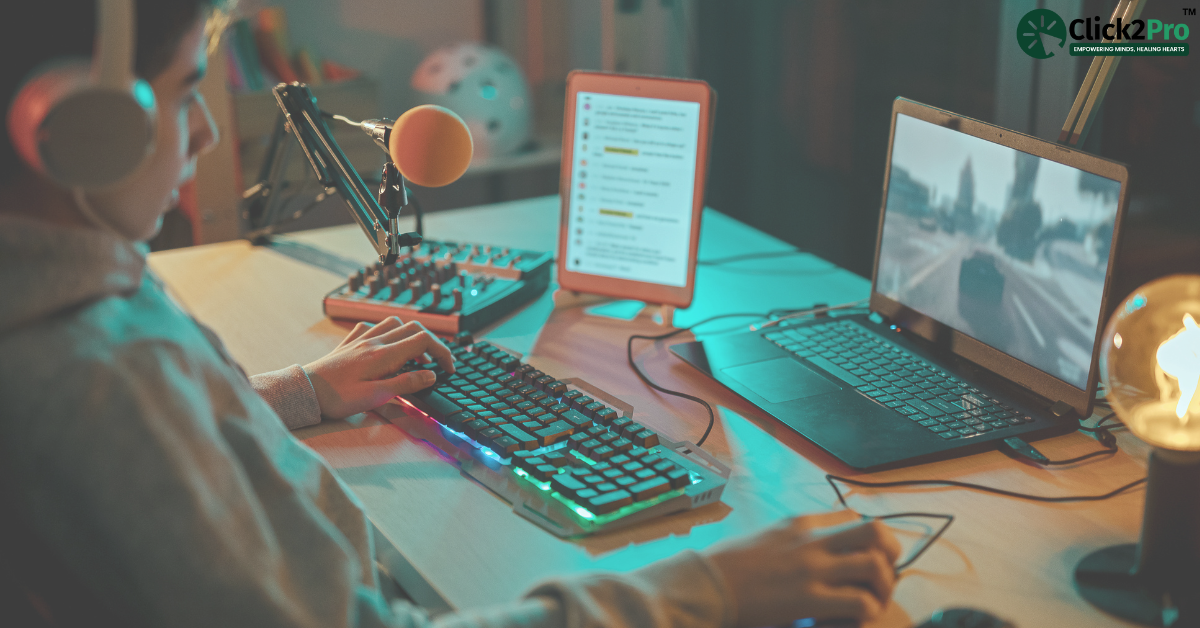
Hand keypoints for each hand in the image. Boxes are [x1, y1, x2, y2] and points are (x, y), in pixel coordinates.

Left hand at [303, 317, 454, 419]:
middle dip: (433, 342)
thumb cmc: (338, 398)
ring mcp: (361, 339)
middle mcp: (374, 341)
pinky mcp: (349, 343)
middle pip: (414, 328)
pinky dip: (386, 332)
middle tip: (439, 362)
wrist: (305, 391)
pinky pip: (372, 327)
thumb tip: (431, 374)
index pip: (424, 341)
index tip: (449, 368)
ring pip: (394, 323)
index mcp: (384, 354)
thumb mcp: (376, 396)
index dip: (442, 352)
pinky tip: (385, 345)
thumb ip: (406, 384)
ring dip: (411, 334)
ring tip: (415, 354)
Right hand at [705, 510, 901, 626]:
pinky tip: (852, 620)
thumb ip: (791, 541)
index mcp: (800, 524)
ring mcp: (813, 568)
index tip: (863, 559)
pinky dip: (865, 614)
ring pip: (876, 567)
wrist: (706, 583)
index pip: (853, 518)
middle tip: (880, 579)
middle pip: (876, 533)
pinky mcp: (809, 598)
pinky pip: (861, 603)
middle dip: (890, 556)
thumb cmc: (728, 566)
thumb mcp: (764, 538)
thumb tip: (811, 554)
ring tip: (870, 604)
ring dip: (882, 589)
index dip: (868, 540)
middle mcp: (812, 540)